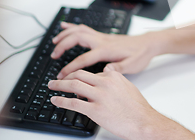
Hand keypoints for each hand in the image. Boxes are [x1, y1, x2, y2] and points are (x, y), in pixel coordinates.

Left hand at [48, 69, 175, 139]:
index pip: (90, 73)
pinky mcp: (95, 110)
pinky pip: (73, 103)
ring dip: (59, 85)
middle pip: (79, 75)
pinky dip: (61, 101)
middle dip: (65, 76)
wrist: (143, 120)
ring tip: (52, 86)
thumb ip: (114, 80)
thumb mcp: (128, 86)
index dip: (78, 77)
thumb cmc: (137, 107)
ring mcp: (99, 96)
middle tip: (56, 80)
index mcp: (113, 76)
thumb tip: (104, 75)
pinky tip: (56, 100)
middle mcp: (105, 83)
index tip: (72, 80)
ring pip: (73, 86)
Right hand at [51, 22, 154, 78]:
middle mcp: (102, 41)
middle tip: (53, 56)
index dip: (71, 68)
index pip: (84, 59)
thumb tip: (105, 71)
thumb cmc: (141, 55)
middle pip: (77, 38)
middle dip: (62, 46)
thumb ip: (119, 68)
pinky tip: (65, 26)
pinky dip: (73, 27)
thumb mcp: (133, 65)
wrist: (149, 44)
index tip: (62, 76)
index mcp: (107, 50)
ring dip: (65, 35)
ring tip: (54, 42)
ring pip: (79, 31)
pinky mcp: (103, 36)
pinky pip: (85, 29)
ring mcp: (102, 37)